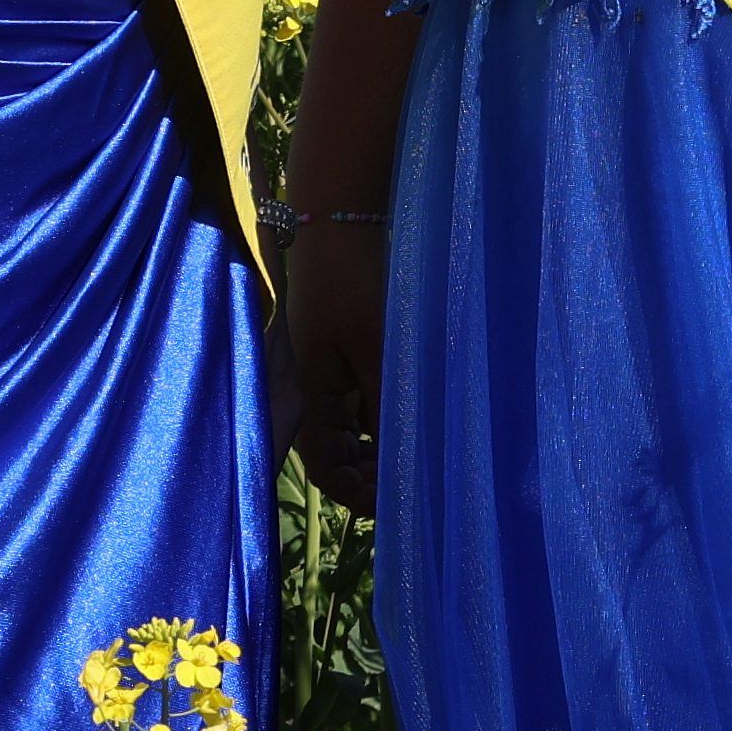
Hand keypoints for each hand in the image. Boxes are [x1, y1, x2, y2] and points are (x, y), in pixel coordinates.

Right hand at [282, 227, 387, 518]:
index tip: (393, 505)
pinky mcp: (341, 352)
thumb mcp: (374, 349)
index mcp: (314, 396)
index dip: (354, 494)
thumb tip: (400, 456)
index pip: (324, 468)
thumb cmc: (351, 285)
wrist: (335, 225)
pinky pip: (358, 402)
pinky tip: (410, 417)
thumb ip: (384, 404)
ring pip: (350, 431)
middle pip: (336, 455)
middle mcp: (315, 391)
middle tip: (413, 483)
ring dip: (377, 448)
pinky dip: (380, 418)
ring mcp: (327, 372)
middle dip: (368, 476)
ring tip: (417, 453)